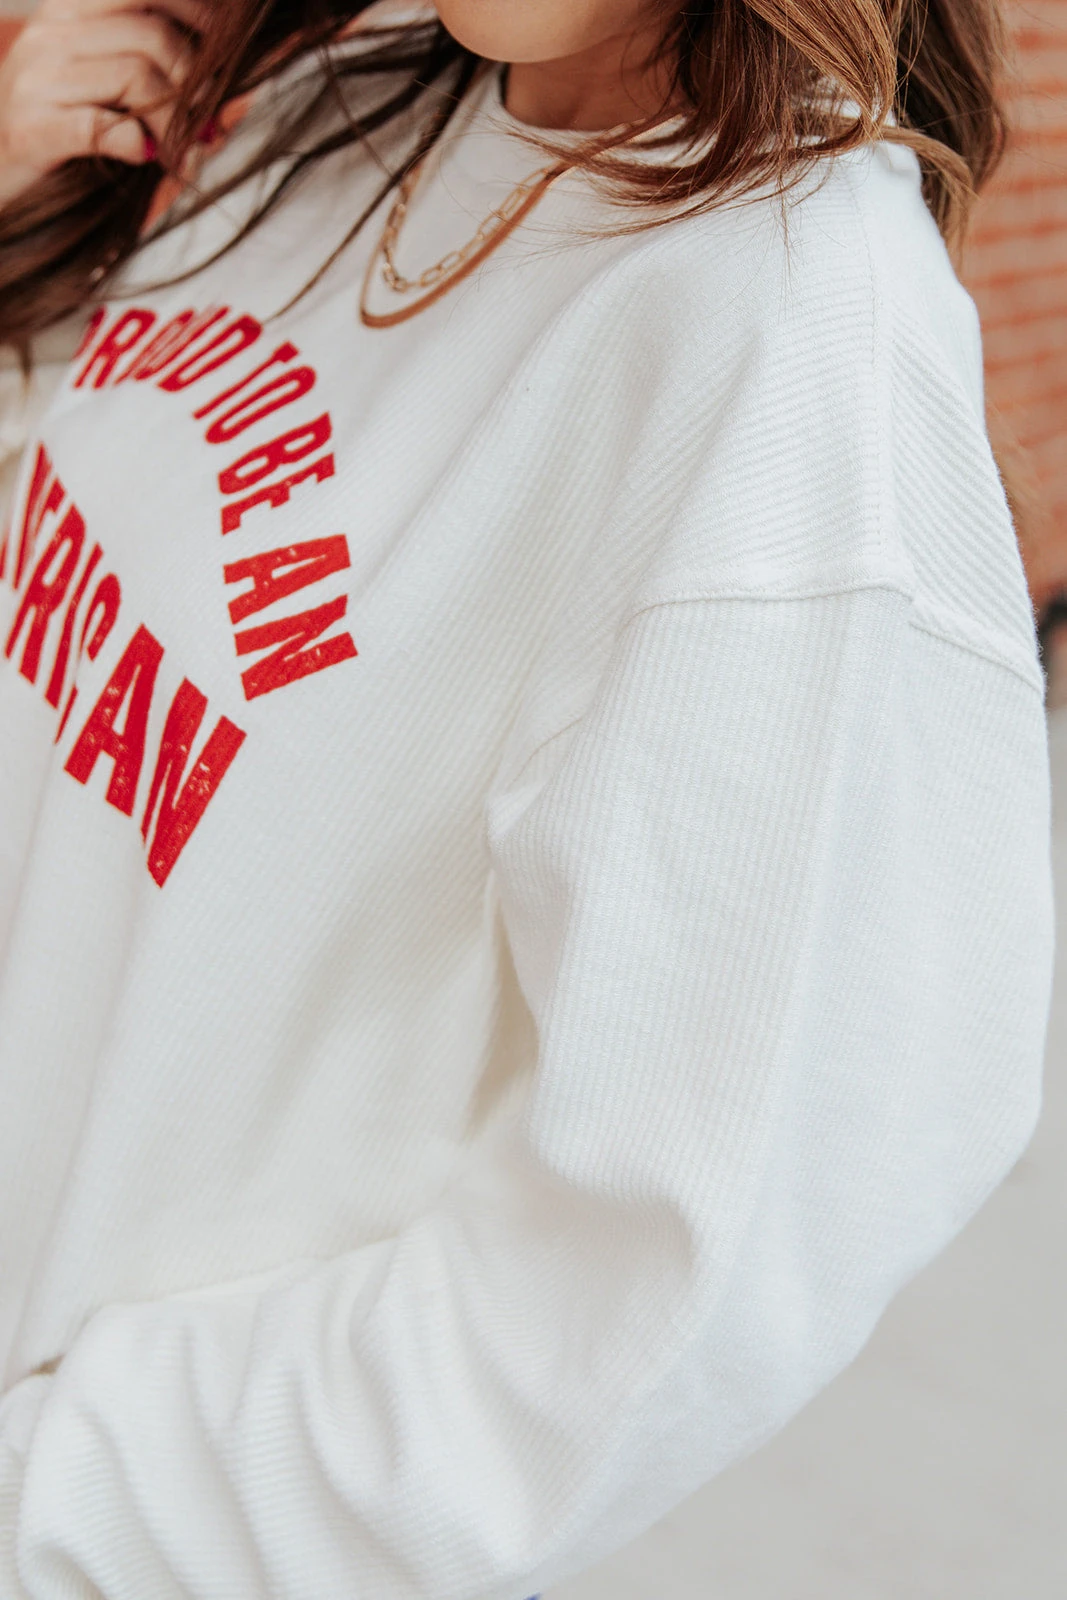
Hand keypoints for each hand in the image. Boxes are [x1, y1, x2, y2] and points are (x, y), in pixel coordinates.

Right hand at [0, 0, 207, 207]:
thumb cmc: (65, 132)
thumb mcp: (107, 85)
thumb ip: (154, 67)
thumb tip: (230, 79)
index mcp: (71, 10)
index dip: (199, 15)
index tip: (223, 57)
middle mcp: (52, 32)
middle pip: (153, 33)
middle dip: (195, 82)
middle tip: (207, 123)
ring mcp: (37, 77)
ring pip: (137, 77)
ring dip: (174, 124)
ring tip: (181, 153)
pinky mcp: (32, 127)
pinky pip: (103, 127)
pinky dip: (136, 144)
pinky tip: (144, 156)